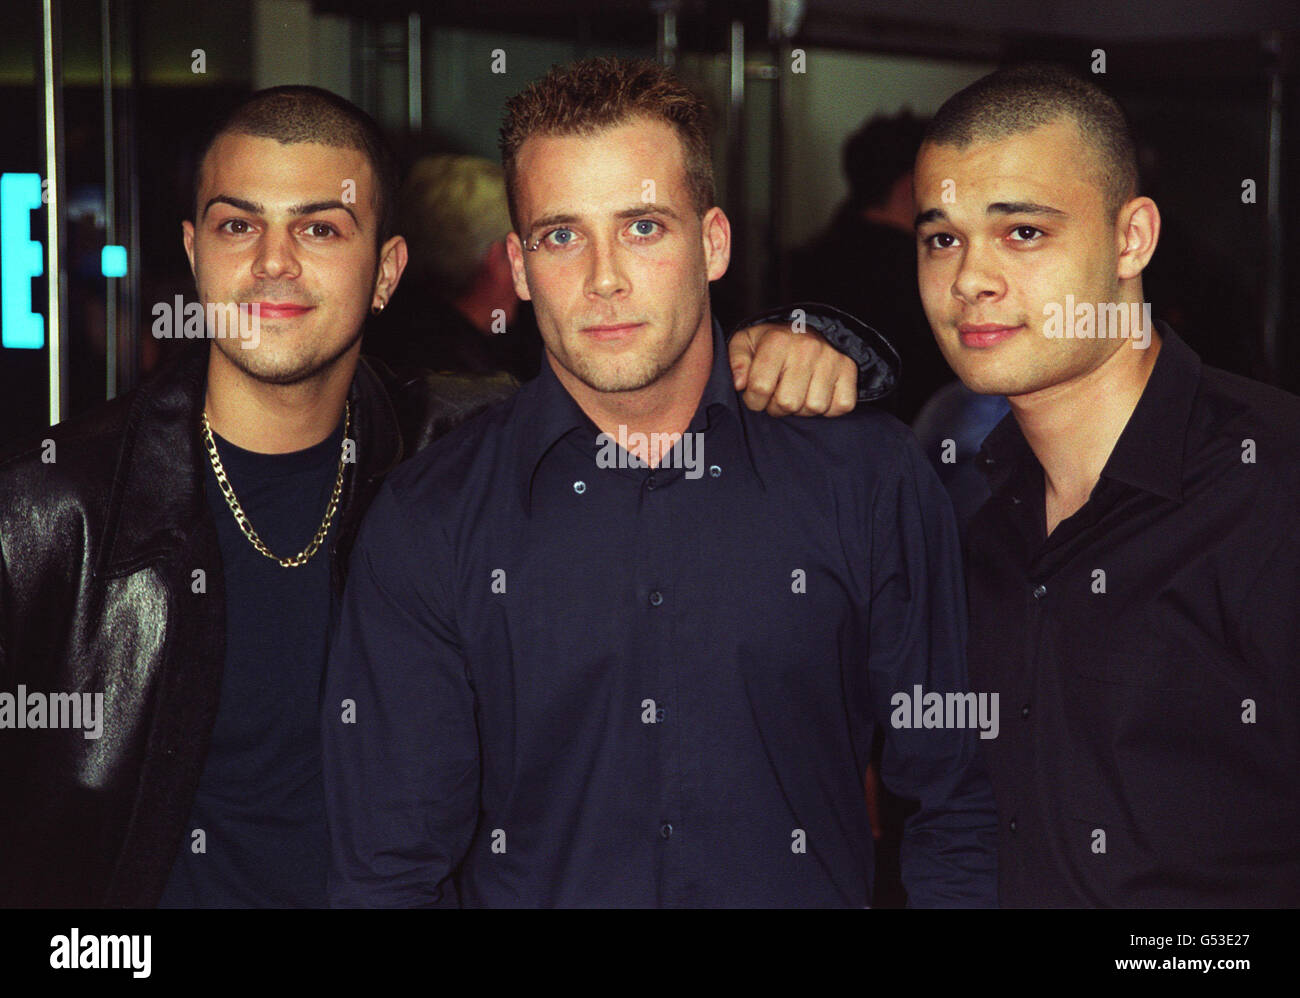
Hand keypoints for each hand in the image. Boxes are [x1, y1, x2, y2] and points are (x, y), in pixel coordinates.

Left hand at [727, 322, 857, 416]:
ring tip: (797, 393)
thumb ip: (736, 361)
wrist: (807, 328)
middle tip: (777, 394)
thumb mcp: (746, 343)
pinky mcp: (849, 370)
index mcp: (777, 341)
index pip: (760, 388)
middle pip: (787, 402)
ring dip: (802, 409)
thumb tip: (739, 383)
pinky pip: (841, 406)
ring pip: (814, 407)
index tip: (756, 395)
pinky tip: (817, 393)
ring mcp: (831, 359)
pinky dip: (829, 408)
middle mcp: (807, 348)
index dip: (753, 400)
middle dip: (777, 407)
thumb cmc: (772, 342)